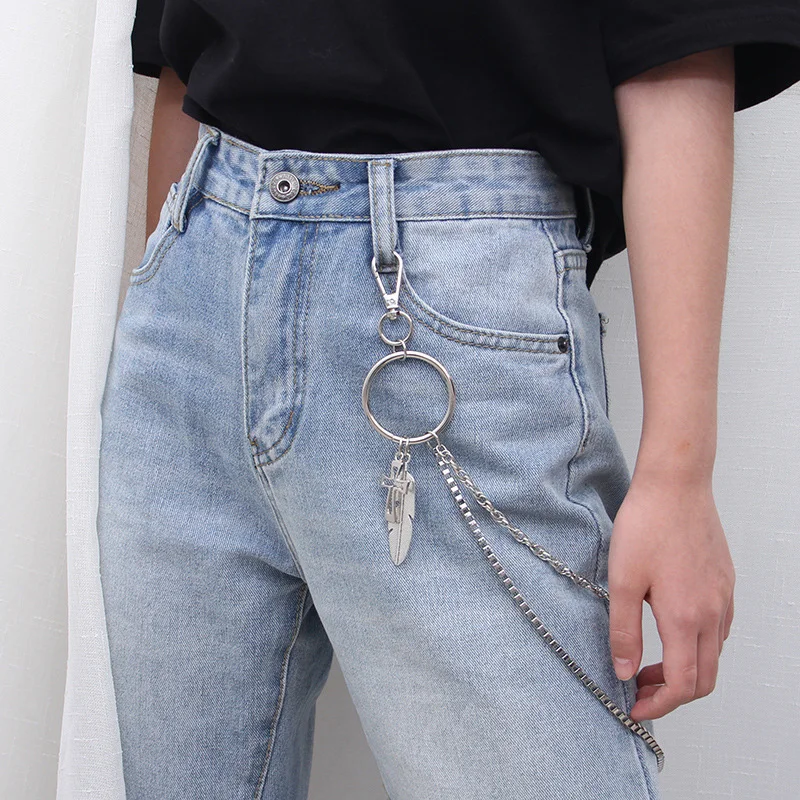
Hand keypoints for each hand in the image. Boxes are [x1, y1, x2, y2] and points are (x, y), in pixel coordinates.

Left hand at [607, 469, 734, 720]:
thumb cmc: (646, 526)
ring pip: (713, 655)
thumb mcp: (622, 580)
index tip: (635, 706)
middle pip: (704, 678)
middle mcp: (713, 613)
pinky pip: (719, 629)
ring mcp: (724, 597)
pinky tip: (669, 629)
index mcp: (686, 617)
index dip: (659, 705)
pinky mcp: (725, 582)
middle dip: (672, 694)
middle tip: (639, 687)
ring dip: (685, 669)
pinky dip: (697, 645)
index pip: (683, 685)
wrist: (676, 484)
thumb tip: (624, 671)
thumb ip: (623, 631)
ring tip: (649, 660)